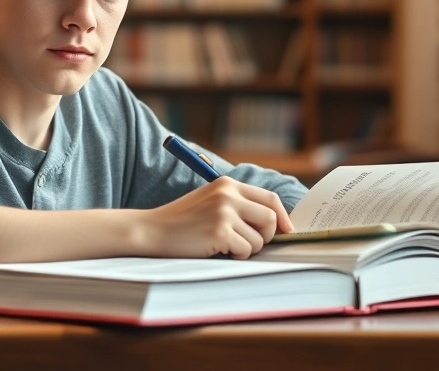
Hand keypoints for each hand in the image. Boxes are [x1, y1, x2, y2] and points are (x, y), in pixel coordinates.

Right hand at [141, 176, 294, 259]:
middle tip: (249, 243)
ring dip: (246, 248)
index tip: (287, 230)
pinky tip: (217, 249)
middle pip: (270, 218)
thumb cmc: (181, 221)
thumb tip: (273, 222)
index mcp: (227, 184)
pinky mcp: (219, 231)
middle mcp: (228, 195)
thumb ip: (237, 205)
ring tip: (224, 245)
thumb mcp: (210, 201)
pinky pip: (245, 250)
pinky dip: (236, 255)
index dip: (282, 217)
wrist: (151, 230)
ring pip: (259, 239)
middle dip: (266, 236)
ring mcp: (224, 212)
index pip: (269, 198)